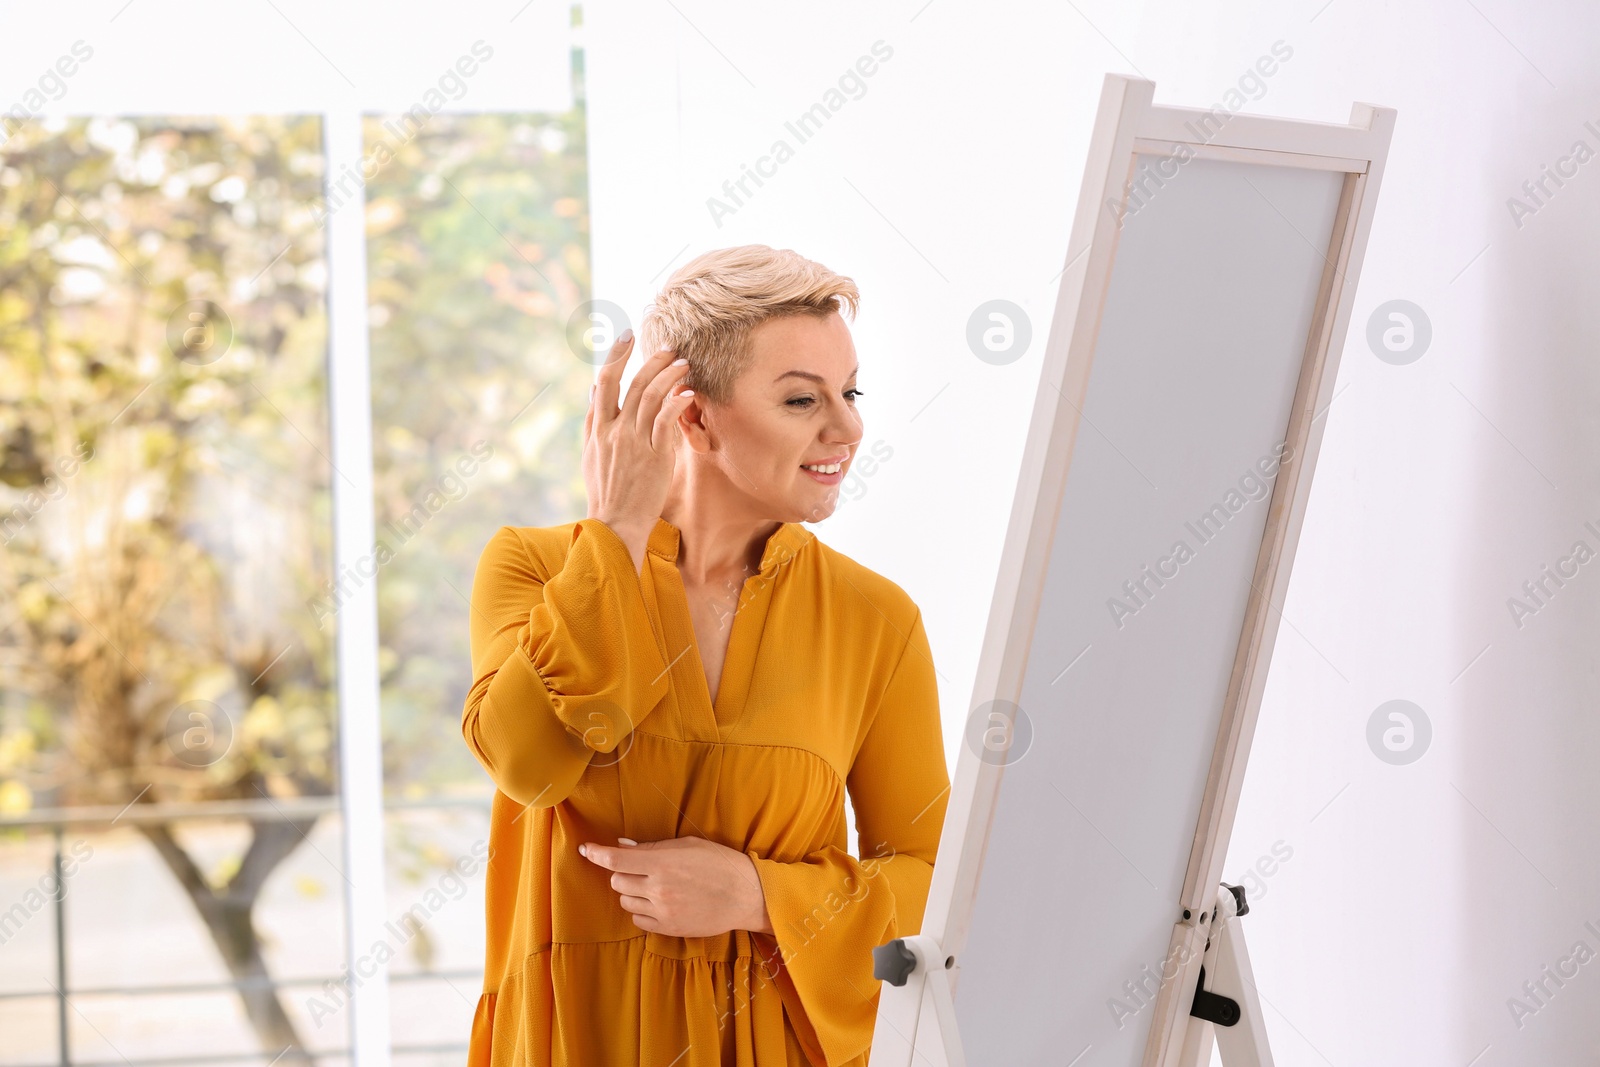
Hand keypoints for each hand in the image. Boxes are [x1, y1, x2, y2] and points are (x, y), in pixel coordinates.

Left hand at [580, 835, 773, 937]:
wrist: (746, 895)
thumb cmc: (719, 863)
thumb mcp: (688, 845)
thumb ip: (652, 847)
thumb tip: (623, 846)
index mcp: (662, 863)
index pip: (616, 860)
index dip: (596, 853)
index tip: (585, 849)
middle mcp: (658, 889)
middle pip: (617, 881)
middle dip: (622, 872)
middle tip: (641, 867)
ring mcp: (662, 912)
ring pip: (626, 901)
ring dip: (632, 891)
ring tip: (654, 885)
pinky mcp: (669, 929)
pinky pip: (639, 920)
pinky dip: (642, 910)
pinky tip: (659, 901)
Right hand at [582, 330, 694, 567]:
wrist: (615, 523)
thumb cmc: (606, 491)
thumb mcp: (590, 454)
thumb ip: (593, 422)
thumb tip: (593, 390)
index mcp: (598, 428)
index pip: (604, 383)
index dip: (615, 356)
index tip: (626, 336)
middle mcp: (614, 431)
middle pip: (631, 384)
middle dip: (650, 360)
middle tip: (668, 347)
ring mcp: (634, 442)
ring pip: (650, 397)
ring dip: (669, 376)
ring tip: (684, 365)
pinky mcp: (654, 455)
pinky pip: (666, 420)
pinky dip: (676, 401)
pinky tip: (687, 393)